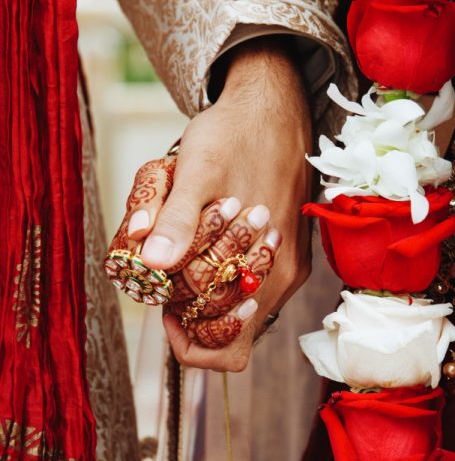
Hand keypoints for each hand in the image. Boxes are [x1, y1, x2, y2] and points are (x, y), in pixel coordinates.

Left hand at [127, 38, 312, 370]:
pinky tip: (213, 245)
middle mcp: (281, 279)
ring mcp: (289, 269)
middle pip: (231, 334)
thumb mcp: (195, 170)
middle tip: (171, 273)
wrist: (276, 109)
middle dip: (193, 314)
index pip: (225, 351)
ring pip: (243, 313)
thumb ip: (176, 220)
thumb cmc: (233, 136)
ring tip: (190, 255)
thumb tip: (153, 266)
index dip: (186, 339)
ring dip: (209, 296)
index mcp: (261, 269)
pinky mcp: (294, 256)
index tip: (165, 303)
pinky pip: (257, 289)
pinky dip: (229, 280)